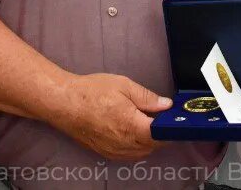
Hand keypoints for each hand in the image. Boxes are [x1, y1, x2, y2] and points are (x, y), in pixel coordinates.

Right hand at [54, 73, 170, 160]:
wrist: (65, 104)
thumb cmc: (92, 92)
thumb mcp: (124, 85)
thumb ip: (147, 97)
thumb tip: (166, 105)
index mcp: (131, 125)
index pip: (160, 135)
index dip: (170, 128)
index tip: (175, 120)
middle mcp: (124, 143)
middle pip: (153, 145)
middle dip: (161, 133)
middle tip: (162, 117)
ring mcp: (115, 151)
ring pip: (142, 152)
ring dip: (149, 141)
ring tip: (146, 122)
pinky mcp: (107, 153)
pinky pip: (130, 154)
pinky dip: (137, 146)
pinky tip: (133, 131)